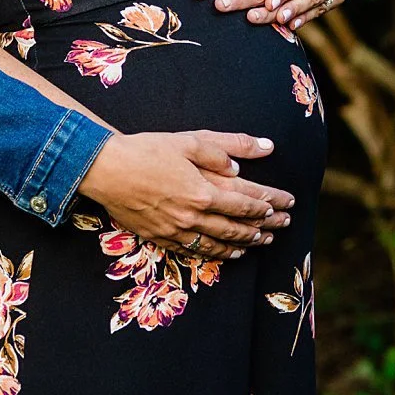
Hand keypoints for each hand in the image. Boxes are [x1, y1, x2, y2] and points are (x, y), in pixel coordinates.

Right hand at [76, 131, 294, 259]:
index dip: (271, 204)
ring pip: (220, 243)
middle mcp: (194, 216)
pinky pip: (196, 251)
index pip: (248, 202)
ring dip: (244, 243)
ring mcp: (177, 230)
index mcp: (204, 190)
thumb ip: (228, 147)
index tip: (287, 204)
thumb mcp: (191, 141)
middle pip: (238, 226)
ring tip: (262, 242)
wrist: (106, 170)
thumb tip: (263, 150)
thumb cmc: (148, 150)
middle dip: (265, 227)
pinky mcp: (161, 238)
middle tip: (283, 226)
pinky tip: (228, 253)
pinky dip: (218, 253)